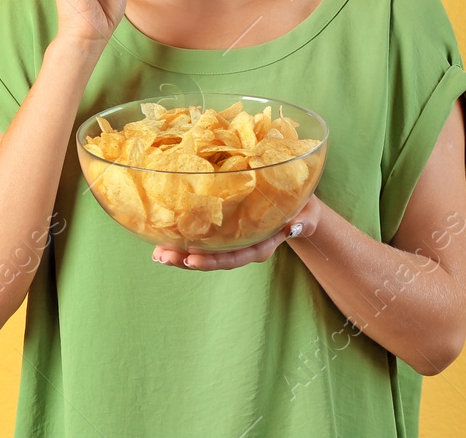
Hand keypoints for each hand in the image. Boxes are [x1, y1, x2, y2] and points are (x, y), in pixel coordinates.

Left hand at [150, 195, 322, 269]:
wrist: (298, 205)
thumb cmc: (302, 208)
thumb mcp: (308, 214)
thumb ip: (304, 221)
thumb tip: (293, 226)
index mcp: (260, 244)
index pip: (235, 257)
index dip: (214, 260)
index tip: (192, 260)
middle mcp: (242, 246)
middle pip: (213, 258)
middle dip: (186, 260)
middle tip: (161, 257)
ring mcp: (231, 240)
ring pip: (202, 251)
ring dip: (178, 253)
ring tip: (156, 253)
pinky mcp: (223, 230)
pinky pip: (201, 238)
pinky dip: (182, 239)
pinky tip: (161, 239)